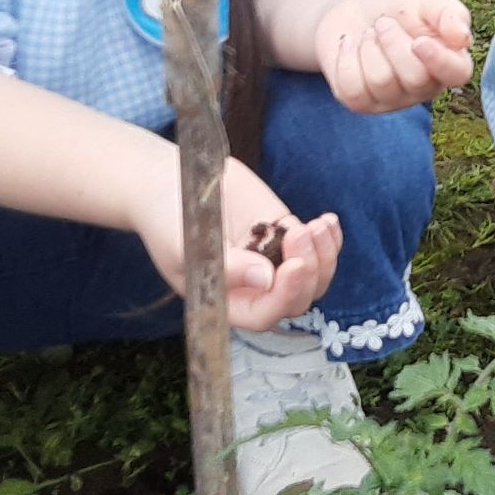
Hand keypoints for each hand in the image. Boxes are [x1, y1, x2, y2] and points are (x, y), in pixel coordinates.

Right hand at [128, 158, 342, 331]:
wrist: (167, 181)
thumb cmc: (166, 220)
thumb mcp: (188, 245)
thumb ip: (226, 266)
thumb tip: (266, 279)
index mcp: (226, 301)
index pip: (265, 314)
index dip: (285, 295)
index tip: (295, 265)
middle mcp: (253, 287)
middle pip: (297, 297)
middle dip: (308, 271)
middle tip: (301, 234)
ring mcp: (272, 259)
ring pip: (314, 275)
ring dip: (324, 254)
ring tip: (317, 225)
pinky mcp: (283, 233)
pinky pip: (315, 247)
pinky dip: (327, 238)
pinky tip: (326, 221)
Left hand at [316, 0, 473, 112]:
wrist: (355, 9)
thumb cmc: (400, 6)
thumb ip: (448, 13)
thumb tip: (463, 38)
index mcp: (449, 61)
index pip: (457, 75)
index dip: (440, 61)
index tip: (419, 41)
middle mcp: (425, 86)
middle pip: (415, 78)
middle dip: (393, 43)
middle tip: (383, 22)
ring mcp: (393, 99)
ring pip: (381, 82)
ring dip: (369, 47)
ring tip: (370, 33)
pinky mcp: (362, 102)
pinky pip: (353, 90)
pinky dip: (346, 59)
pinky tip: (349, 45)